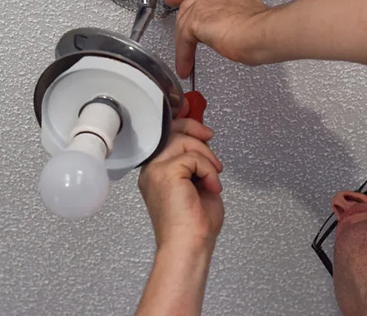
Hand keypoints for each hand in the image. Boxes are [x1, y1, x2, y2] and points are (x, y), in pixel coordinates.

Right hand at [137, 117, 223, 250]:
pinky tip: (210, 186)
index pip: (166, 136)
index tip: (199, 120)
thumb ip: (196, 161)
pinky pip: (192, 156)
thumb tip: (203, 141)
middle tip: (211, 140)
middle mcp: (152, 169)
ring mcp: (156, 170)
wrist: (189, 246)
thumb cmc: (194, 225)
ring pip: (184, 142)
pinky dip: (208, 169)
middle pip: (172, 131)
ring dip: (207, 157)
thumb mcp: (198, 183)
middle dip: (196, 131)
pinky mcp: (165, 173)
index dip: (183, 123)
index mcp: (156, 171)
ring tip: (213, 178)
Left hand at [165, 0, 270, 77]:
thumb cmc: (265, 31)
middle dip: (181, 20)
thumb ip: (236, 23)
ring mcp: (205, 5)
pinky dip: (183, 55)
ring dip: (183, 45)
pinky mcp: (196, 20)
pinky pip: (183, 39)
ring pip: (184, 23)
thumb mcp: (249, 22)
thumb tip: (232, 36)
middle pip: (189, 5)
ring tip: (184, 61)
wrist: (262, 33)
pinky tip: (186, 66)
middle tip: (178, 35)